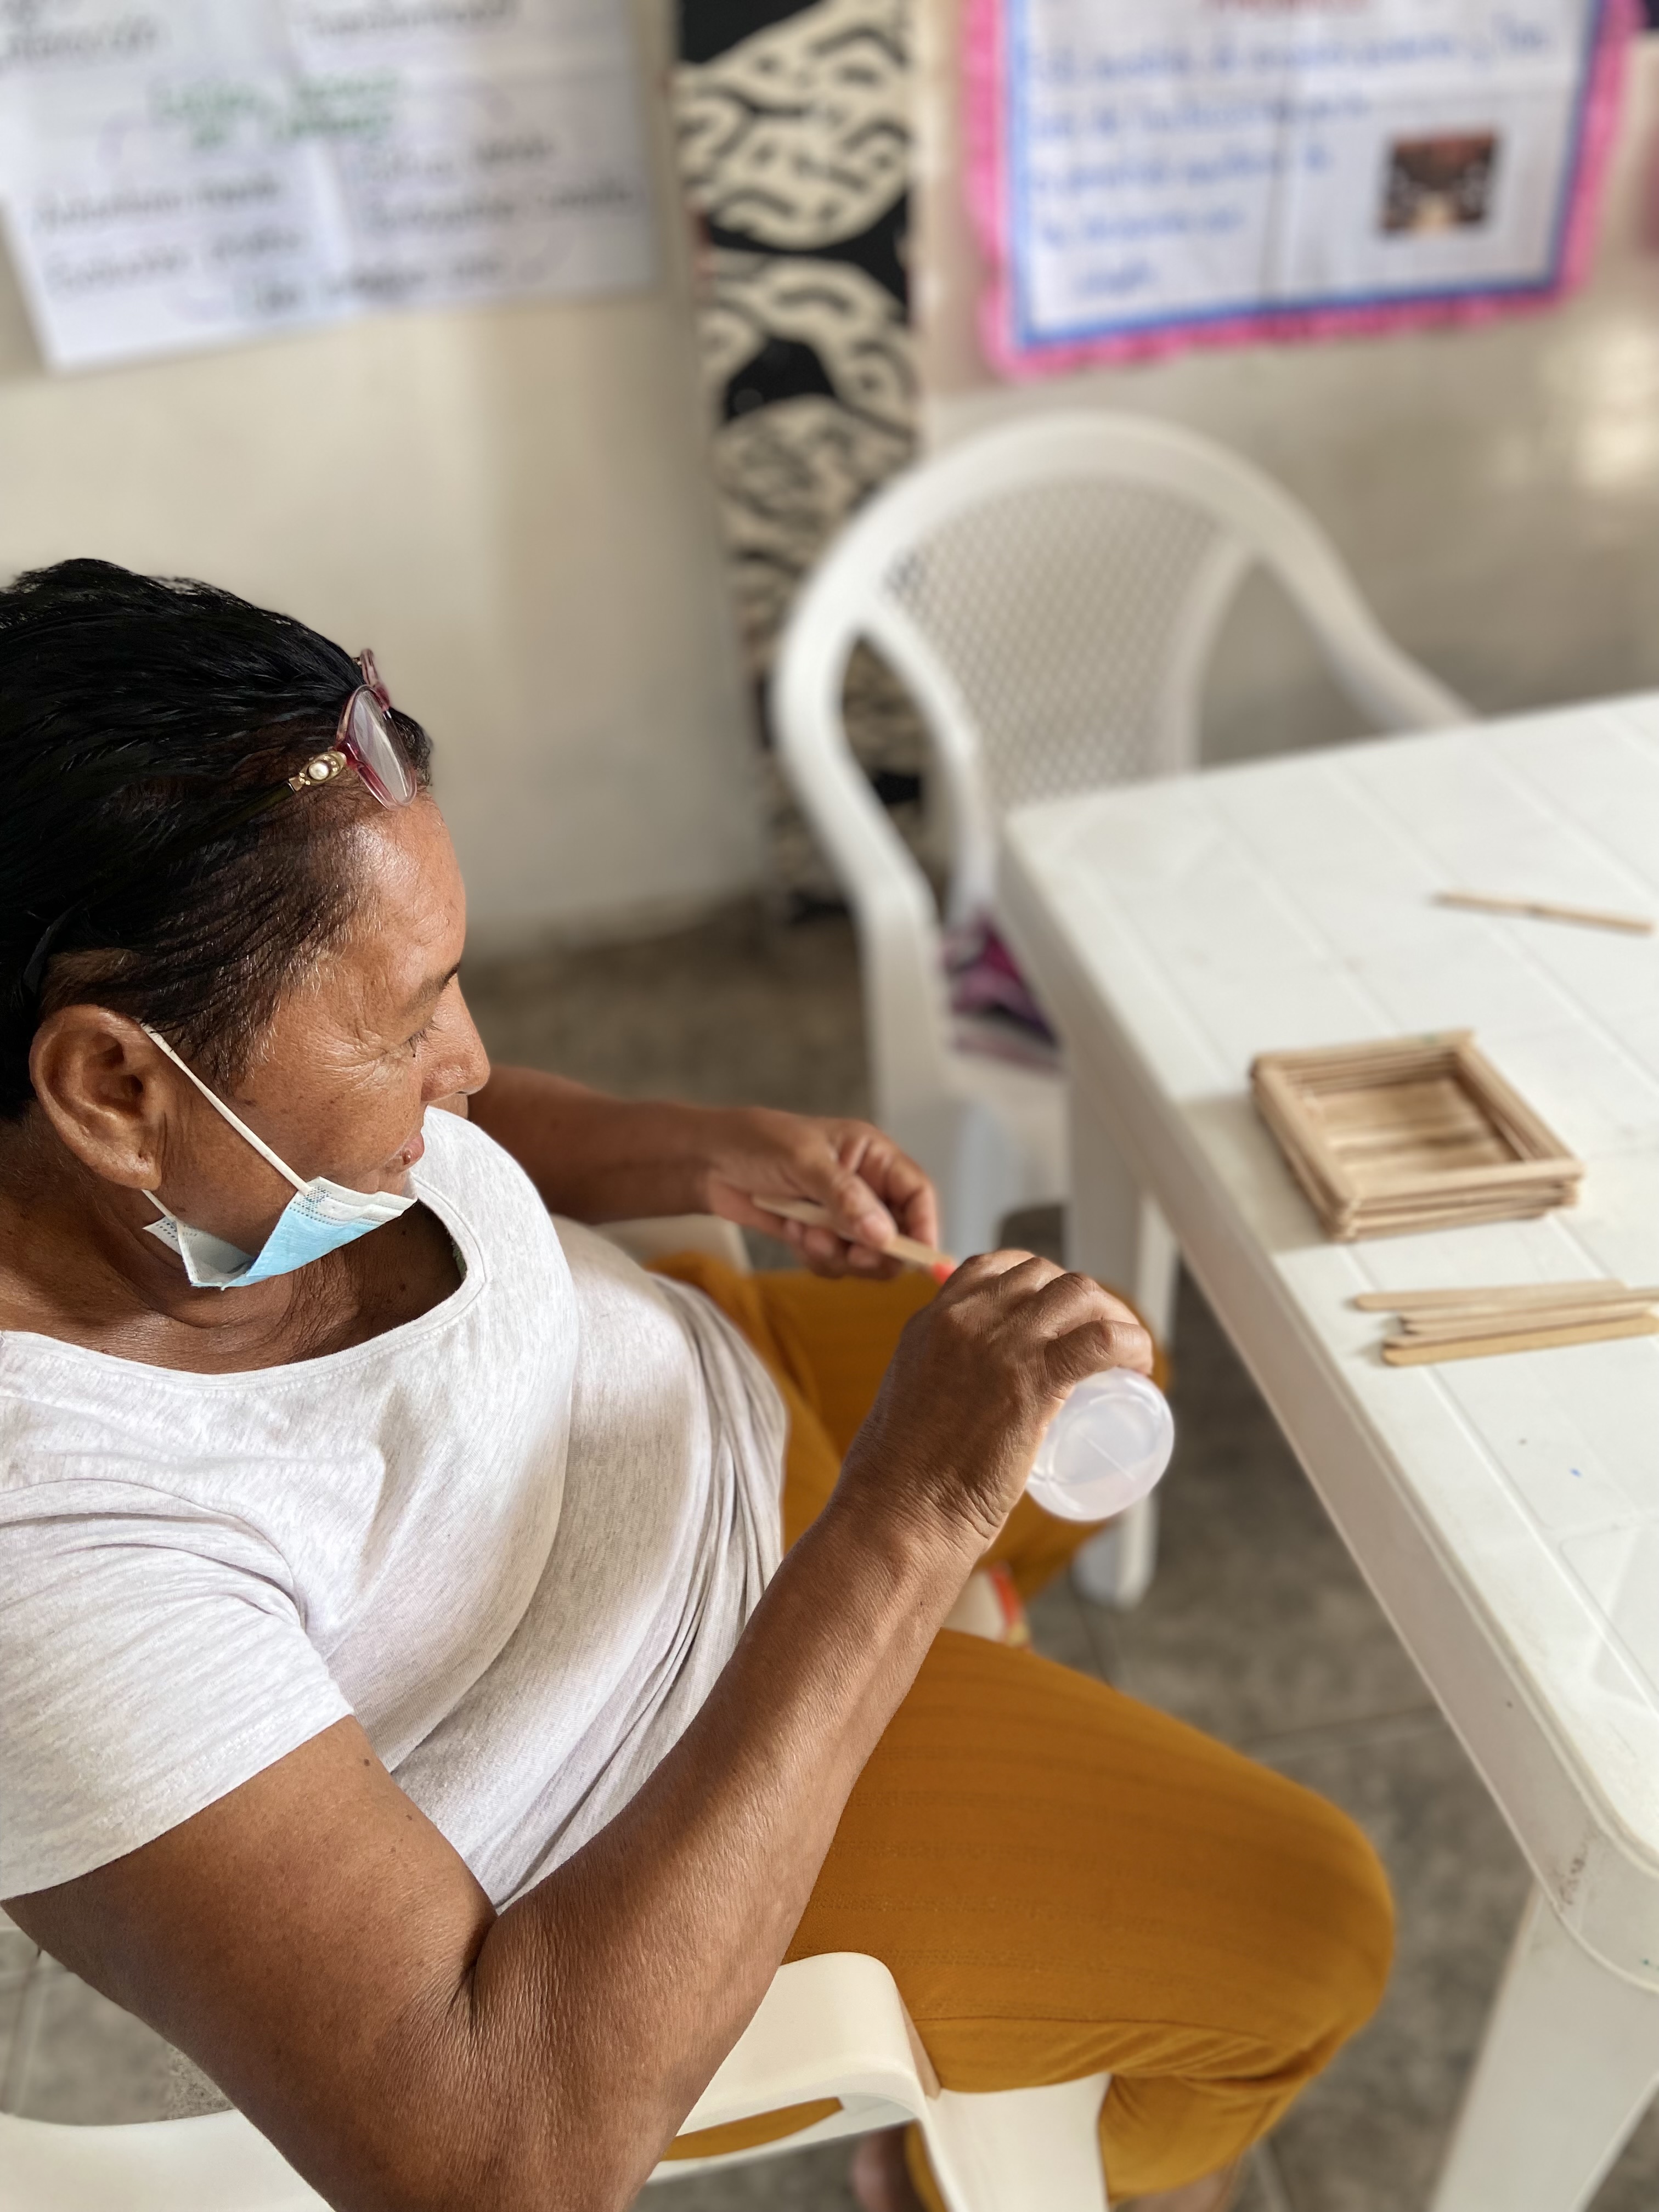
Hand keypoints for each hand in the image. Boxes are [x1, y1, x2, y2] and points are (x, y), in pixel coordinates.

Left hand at [696, 1108, 939, 1278]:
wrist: (708, 1162)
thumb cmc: (757, 1143)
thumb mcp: (804, 1161)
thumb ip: (846, 1197)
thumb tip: (883, 1235)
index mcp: (873, 1156)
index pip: (917, 1194)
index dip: (925, 1227)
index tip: (921, 1260)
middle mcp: (865, 1187)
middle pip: (899, 1234)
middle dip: (876, 1251)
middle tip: (850, 1254)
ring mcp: (842, 1215)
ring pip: (866, 1256)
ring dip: (837, 1254)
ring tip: (805, 1232)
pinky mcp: (818, 1236)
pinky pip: (834, 1264)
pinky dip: (814, 1256)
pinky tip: (790, 1230)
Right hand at [838, 1252, 1153, 1552]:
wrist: (900, 1511)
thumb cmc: (901, 1481)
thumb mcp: (908, 1405)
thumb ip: (933, 1388)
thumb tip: (959, 1404)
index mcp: (930, 1322)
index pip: (992, 1267)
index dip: (1036, 1281)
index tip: (1058, 1311)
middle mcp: (964, 1320)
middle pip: (1043, 1275)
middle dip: (1081, 1297)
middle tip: (1102, 1336)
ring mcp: (999, 1345)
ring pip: (1078, 1294)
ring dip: (1113, 1315)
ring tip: (1127, 1352)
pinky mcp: (1031, 1379)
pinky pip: (1101, 1340)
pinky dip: (1131, 1342)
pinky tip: (1139, 1362)